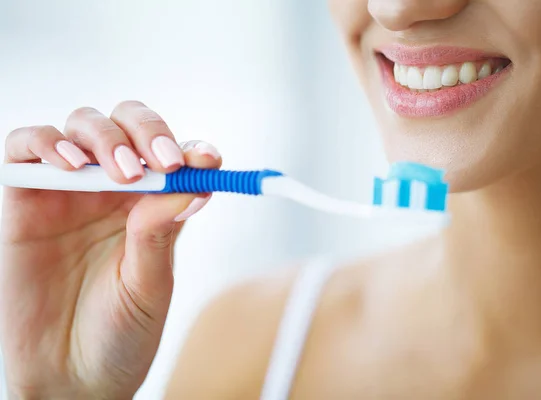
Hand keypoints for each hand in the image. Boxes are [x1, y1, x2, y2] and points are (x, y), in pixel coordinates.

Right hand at [0, 101, 221, 398]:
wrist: (68, 378)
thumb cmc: (119, 333)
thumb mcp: (150, 286)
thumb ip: (160, 234)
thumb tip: (190, 185)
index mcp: (152, 205)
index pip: (173, 155)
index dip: (190, 149)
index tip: (207, 162)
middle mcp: (112, 190)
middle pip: (129, 125)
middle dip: (148, 133)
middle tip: (162, 164)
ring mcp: (68, 190)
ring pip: (84, 126)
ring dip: (105, 137)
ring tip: (121, 173)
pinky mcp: (24, 200)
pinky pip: (26, 149)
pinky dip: (46, 143)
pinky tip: (69, 163)